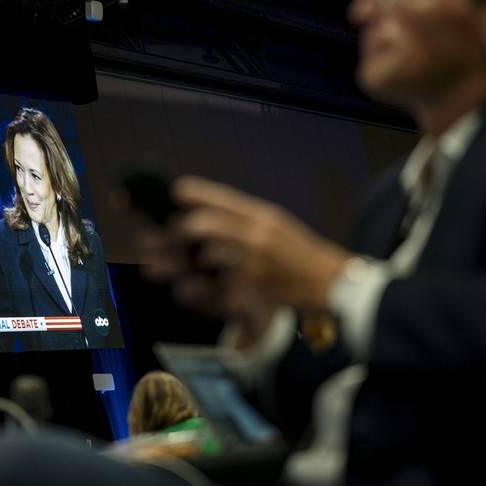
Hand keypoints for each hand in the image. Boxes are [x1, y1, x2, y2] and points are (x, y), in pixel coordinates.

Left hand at [138, 175, 350, 325]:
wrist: (334, 285)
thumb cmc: (300, 256)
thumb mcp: (278, 227)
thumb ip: (244, 221)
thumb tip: (203, 217)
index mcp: (263, 217)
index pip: (224, 199)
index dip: (196, 193)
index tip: (175, 192)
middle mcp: (258, 237)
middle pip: (204, 226)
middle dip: (173, 232)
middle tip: (152, 238)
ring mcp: (254, 266)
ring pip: (203, 259)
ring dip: (175, 263)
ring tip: (153, 267)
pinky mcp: (252, 294)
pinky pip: (214, 292)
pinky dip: (194, 292)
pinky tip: (181, 290)